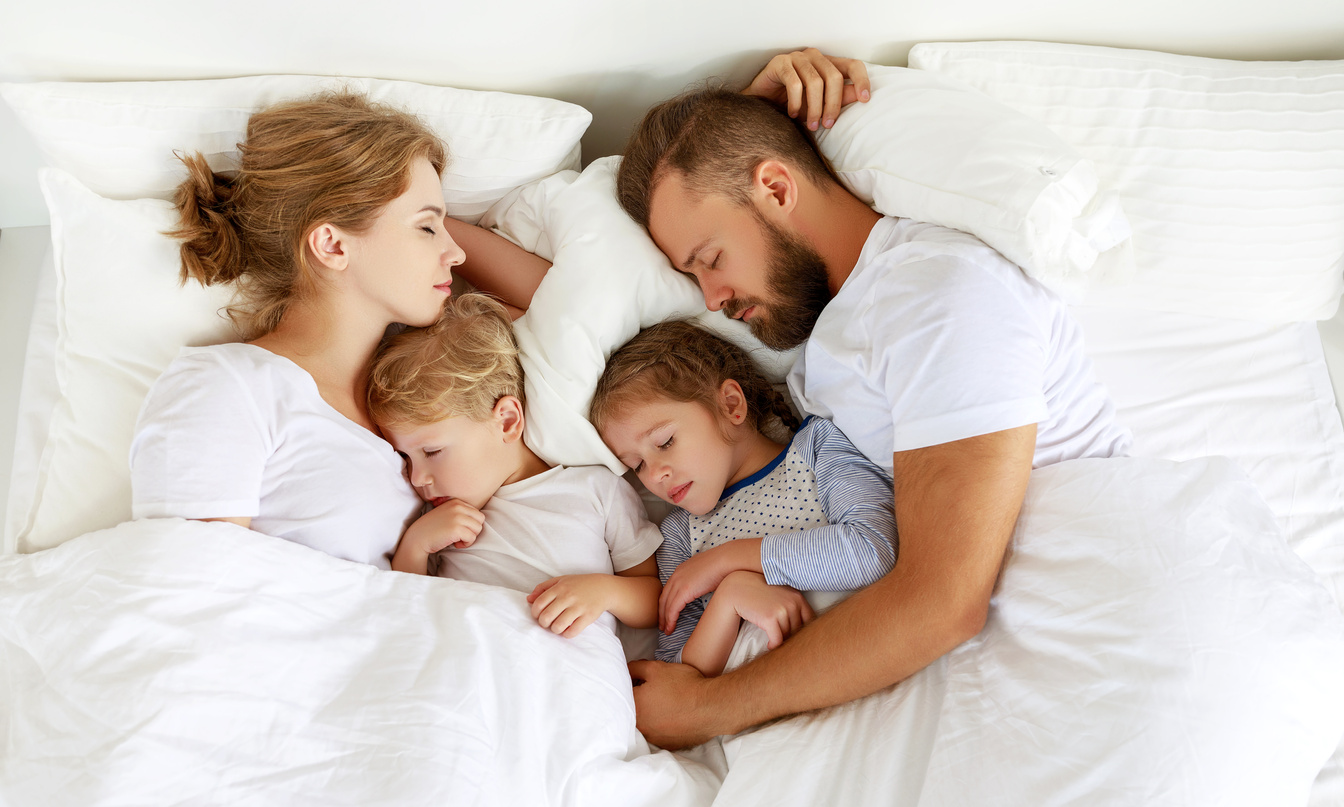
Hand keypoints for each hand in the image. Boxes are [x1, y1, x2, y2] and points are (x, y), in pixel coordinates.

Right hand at [392, 499, 483, 573]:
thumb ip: (460, 512)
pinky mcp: (456, 529)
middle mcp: (458, 507)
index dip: (470, 524)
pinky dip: (465, 544)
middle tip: (461, 536)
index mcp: (456, 501)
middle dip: (473, 530)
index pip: (477, 513)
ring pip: (478, 529)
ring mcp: (457, 517)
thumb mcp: (447, 513)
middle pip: (480, 520)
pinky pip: (471, 538)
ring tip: (458, 540)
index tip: (459, 529)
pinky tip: (455, 544)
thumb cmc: (433, 528)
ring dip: (469, 538)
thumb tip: (480, 519)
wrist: (417, 538)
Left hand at [527, 574, 612, 637]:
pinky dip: (567, 634)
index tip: (538, 615)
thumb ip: (543, 588)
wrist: (603, 588)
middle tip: (547, 623)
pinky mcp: (588, 617)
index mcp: (559, 587)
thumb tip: (528, 599)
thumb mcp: (561, 580)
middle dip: (543, 623)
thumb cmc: (579, 584)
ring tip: (557, 627)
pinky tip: (567, 630)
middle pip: (546, 616)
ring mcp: (578, 607)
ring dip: (554, 630)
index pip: (539, 603)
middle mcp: (568, 597)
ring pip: (558, 626)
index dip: (534, 613)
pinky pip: (573, 631)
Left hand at [628, 659, 724, 748]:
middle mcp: (640, 727)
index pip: (624, 693)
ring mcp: (654, 738)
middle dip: (641, 700)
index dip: (634, 684)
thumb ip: (635, 668)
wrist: (710, 707)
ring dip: (652, 715)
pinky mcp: (668, 745)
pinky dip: (664, 725)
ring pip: (646, 724)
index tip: (644, 680)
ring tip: (667, 703)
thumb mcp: (655, 668)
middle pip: (634, 710)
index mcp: (634, 706)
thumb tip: (626, 670)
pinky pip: (660, 734)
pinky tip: (674, 716)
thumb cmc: (682, 685)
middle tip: (657, 691)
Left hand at [659, 545, 733, 634]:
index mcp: (680, 570)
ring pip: (666, 606)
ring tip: (666, 631)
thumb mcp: (705, 572)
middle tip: (661, 625)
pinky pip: (672, 609)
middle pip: (663, 598)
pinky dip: (670, 620)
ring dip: (665, 620)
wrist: (726, 560)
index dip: (665, 603)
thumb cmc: (722, 566)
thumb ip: (699, 580)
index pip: (668, 590)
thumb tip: (702, 587)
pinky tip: (671, 628)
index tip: (665, 613)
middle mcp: (676, 576)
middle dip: (661, 613)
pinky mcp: (683, 591)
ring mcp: (678, 583)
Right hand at [714, 571, 812, 648]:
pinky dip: (773, 645)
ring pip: (788, 636)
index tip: (797, 638)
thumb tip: (806, 631)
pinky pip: (777, 640)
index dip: (804, 632)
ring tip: (774, 641)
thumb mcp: (780, 595)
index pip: (810, 620)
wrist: (737, 589)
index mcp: (797, 597)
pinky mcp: (770, 618)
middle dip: (790, 637)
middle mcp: (793, 602)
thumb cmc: (759, 594)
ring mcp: (782, 610)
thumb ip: (793, 607)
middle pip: (799, 630)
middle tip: (782, 641)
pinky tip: (769, 645)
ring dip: (781, 642)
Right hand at [743, 48, 870, 131]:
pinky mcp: (780, 63)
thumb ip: (838, 98)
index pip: (852, 65)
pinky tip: (793, 114)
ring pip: (815, 82)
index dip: (861, 80)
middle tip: (827, 125)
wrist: (759, 104)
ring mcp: (796, 58)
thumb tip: (858, 96)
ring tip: (810, 125)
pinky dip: (796, 103)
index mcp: (827, 64)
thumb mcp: (818, 104)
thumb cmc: (790, 104)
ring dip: (814, 108)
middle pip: (834, 77)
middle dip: (833, 104)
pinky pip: (795, 84)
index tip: (865, 100)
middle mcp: (814, 57)